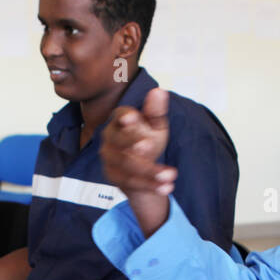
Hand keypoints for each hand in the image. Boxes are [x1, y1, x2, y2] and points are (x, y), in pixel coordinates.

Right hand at [100, 89, 176, 236]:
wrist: (142, 168)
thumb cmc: (147, 139)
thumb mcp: (156, 126)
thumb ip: (156, 111)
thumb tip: (159, 91)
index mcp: (121, 118)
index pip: (121, 115)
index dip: (126, 117)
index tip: (132, 118)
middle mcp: (110, 136)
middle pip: (119, 140)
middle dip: (135, 144)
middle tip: (151, 146)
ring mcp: (108, 156)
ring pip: (126, 164)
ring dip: (149, 171)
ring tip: (170, 175)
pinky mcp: (112, 174)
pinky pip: (129, 181)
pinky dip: (149, 185)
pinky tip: (166, 187)